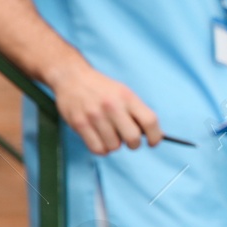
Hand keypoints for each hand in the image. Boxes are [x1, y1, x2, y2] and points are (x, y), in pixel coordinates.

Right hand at [45, 59, 161, 153]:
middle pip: (133, 138)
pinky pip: (98, 149)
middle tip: (128, 139)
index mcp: (127, 97)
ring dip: (114, 144)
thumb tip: (156, 136)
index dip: (155, 136)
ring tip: (109, 133)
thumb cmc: (102, 89)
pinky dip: (101, 149)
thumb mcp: (124, 93)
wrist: (71, 77)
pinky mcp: (80, 123)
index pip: (150, 121)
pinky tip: (100, 138)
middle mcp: (111, 105)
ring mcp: (94, 115)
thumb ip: (139, 113)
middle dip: (133, 144)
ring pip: (115, 147)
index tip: (152, 142)